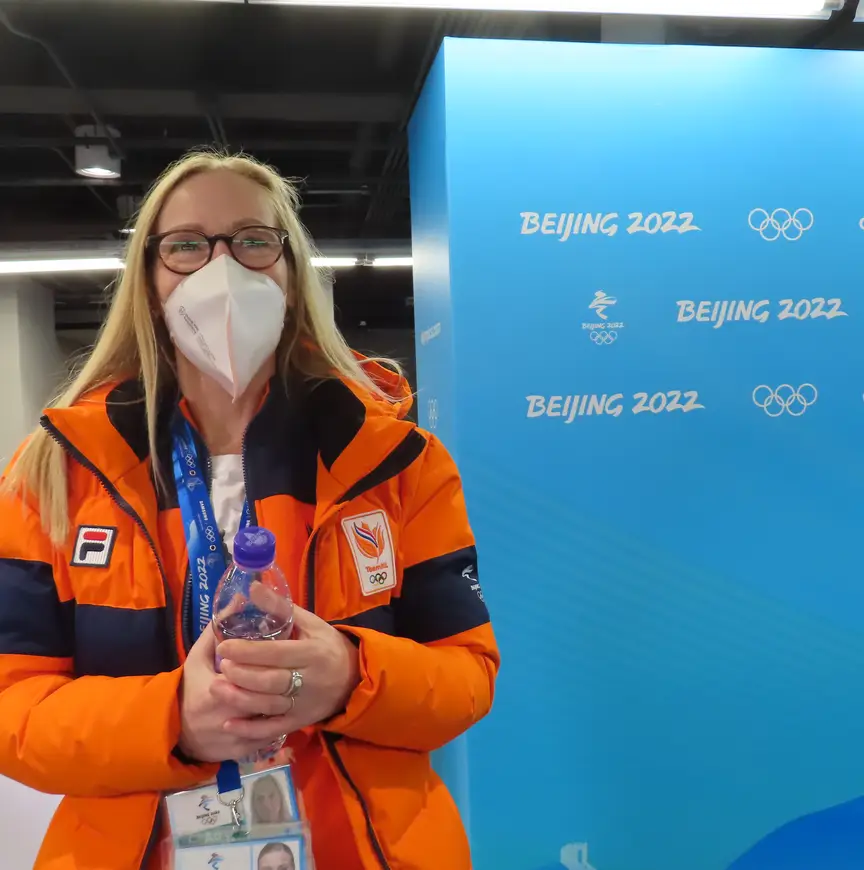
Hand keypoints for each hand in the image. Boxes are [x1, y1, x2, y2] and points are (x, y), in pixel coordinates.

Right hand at [177, 626, 292, 762]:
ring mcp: (235, 736)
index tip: (282, 651)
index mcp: (215, 690)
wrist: (172, 731)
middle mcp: (227, 716)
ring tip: (298, 686)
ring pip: (270, 720)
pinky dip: (278, 723)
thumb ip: (217, 630)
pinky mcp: (240, 751)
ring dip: (284, 704)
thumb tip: (240, 598)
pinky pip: (267, 737)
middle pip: (264, 698)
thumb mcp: (197, 658)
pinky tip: (288, 708)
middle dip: (281, 684)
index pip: (249, 675)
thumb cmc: (188, 688)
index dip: (267, 663)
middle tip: (297, 668)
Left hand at [213, 606, 360, 743]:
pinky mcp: (299, 722)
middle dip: (242, 675)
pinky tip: (228, 723)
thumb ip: (280, 607)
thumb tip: (252, 587)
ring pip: (269, 705)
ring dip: (240, 699)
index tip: (223, 647)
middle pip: (271, 681)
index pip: (277, 653)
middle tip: (220, 666)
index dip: (248, 651)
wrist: (353, 679)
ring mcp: (304, 704)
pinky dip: (250, 729)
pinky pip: (273, 729)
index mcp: (313, 653)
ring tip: (216, 688)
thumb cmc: (327, 646)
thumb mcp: (311, 623)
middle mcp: (309, 680)